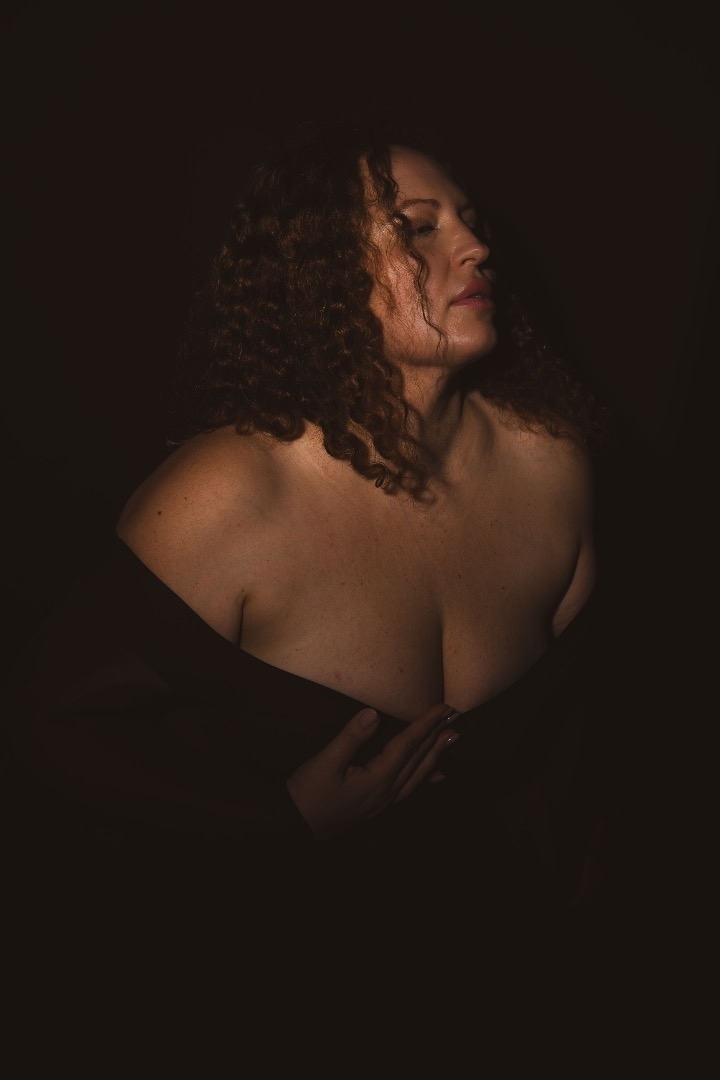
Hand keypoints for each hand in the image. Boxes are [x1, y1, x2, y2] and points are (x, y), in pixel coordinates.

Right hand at [286, 703, 460, 841]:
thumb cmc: (307, 795)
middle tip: (457, 716)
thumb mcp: (325, 763)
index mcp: (377, 778)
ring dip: (437, 754)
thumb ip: (351, 737)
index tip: (443, 707)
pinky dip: (427, 778)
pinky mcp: (379, 807)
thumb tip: (374, 713)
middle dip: (439, 736)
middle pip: (420, 758)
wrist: (295, 829)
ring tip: (453, 737)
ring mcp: (385, 802)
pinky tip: (437, 775)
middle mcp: (388, 792)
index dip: (426, 724)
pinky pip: (411, 789)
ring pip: (419, 774)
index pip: (408, 745)